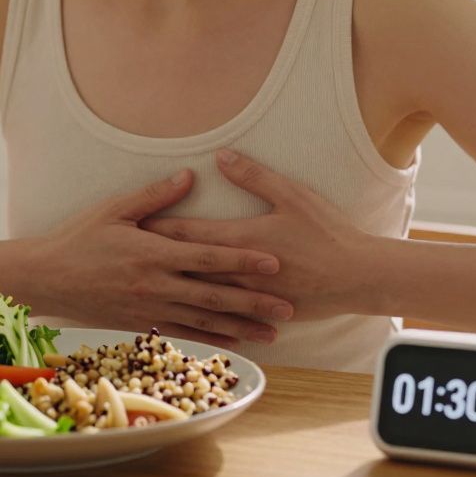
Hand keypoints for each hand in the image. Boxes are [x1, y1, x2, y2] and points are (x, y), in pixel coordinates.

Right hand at [32, 169, 295, 347]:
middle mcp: (155, 284)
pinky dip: (211, 338)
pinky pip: (183, 332)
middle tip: (288, 308)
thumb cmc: (79, 238)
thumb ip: (155, 197)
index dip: (243, 259)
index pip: (208, 256)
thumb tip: (190, 176)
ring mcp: (149, 308)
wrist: (46, 277)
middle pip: (214, 295)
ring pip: (204, 320)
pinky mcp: (141, 324)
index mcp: (153, 252)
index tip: (274, 261)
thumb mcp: (114, 209)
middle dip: (254, 302)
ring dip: (241, 327)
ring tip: (273, 334)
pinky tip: (234, 341)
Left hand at [140, 149, 377, 321]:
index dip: (156, 228)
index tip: (129, 223)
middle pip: (182, 266)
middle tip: (119, 259)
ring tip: (137, 289)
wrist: (357, 277)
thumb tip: (221, 156)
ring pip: (196, 296)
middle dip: (151, 261)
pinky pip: (220, 320)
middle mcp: (236, 273)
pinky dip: (195, 318)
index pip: (186, 234)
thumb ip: (254, 175)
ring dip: (167, 290)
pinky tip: (177, 319)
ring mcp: (246, 297)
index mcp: (240, 240)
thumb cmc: (326, 232)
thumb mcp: (292, 195)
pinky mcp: (258, 314)